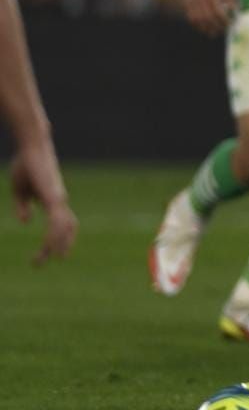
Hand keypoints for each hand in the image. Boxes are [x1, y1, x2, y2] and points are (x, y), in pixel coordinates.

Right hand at [11, 139, 76, 264]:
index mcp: (53, 201)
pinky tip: (50, 241)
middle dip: (61, 246)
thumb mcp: (20, 191)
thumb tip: (27, 222)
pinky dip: (56, 231)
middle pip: (67, 228)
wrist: (31, 147)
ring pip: (65, 225)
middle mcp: (59, 201)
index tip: (41, 258)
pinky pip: (57, 216)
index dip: (53, 242)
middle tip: (50, 262)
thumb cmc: (26, 166)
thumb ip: (23, 206)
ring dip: (59, 243)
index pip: (59, 226)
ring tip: (55, 258)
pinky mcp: (53, 194)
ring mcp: (58, 197)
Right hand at [182, 0, 236, 35]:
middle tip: (224, 30)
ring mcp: (192, 0)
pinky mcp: (187, 1)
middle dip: (216, 26)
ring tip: (213, 33)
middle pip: (208, 18)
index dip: (224, 20)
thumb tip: (236, 10)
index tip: (231, 24)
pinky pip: (190, 16)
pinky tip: (203, 28)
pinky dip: (196, 24)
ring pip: (198, 19)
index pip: (218, 12)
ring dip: (206, 28)